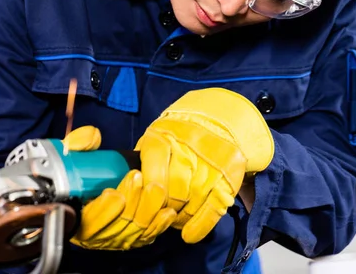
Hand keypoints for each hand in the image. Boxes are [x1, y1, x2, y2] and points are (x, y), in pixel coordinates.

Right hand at [63, 126, 176, 249]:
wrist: (93, 182)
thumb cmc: (81, 168)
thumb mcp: (74, 149)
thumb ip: (79, 142)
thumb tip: (93, 136)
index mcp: (73, 216)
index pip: (87, 223)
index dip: (102, 211)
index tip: (115, 193)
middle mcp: (92, 234)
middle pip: (115, 228)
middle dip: (131, 204)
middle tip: (139, 180)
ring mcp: (113, 239)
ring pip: (133, 232)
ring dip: (147, 211)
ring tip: (156, 189)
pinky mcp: (131, 239)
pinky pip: (147, 236)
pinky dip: (158, 225)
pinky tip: (167, 211)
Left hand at [135, 88, 274, 243]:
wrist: (217, 122)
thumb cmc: (176, 136)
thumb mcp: (154, 137)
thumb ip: (140, 160)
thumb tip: (126, 189)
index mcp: (163, 137)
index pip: (153, 175)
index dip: (149, 194)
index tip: (144, 202)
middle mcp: (189, 150)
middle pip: (173, 192)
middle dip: (164, 208)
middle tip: (159, 213)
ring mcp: (212, 165)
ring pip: (192, 204)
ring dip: (180, 217)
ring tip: (173, 218)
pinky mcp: (229, 179)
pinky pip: (213, 210)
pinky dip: (200, 226)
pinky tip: (189, 234)